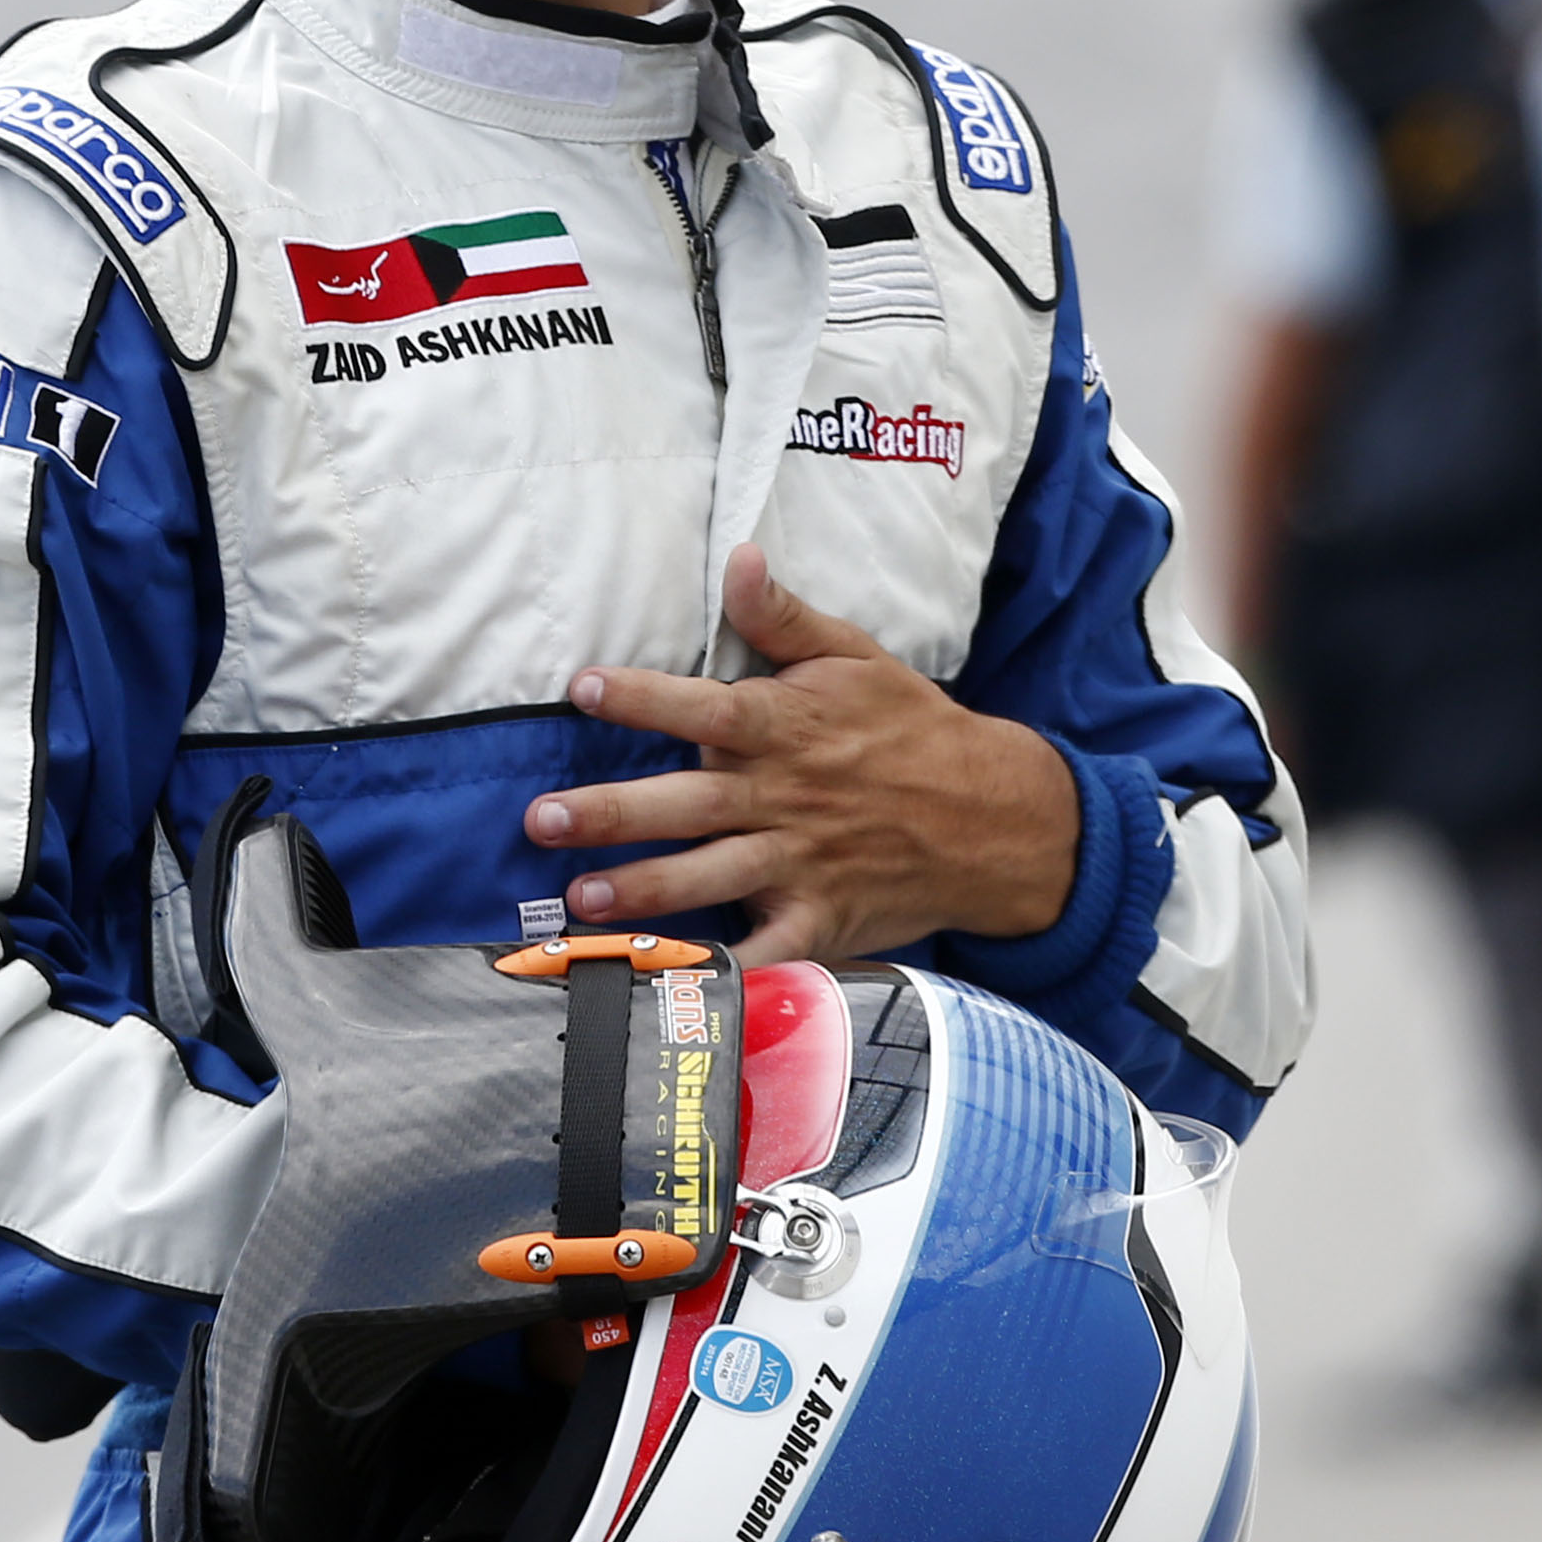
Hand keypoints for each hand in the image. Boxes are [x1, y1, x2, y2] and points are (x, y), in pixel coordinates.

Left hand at [527, 545, 1078, 968]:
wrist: (1000, 817)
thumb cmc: (912, 729)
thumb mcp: (856, 658)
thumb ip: (784, 618)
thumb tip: (739, 558)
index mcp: (785, 728)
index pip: (702, 707)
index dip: (643, 697)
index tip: (582, 688)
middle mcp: (785, 797)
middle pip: (687, 804)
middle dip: (611, 812)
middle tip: (541, 818)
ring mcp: (803, 861)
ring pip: (711, 876)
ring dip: (645, 891)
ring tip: (582, 898)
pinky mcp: (824, 916)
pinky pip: (774, 949)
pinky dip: (735, 971)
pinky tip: (681, 983)